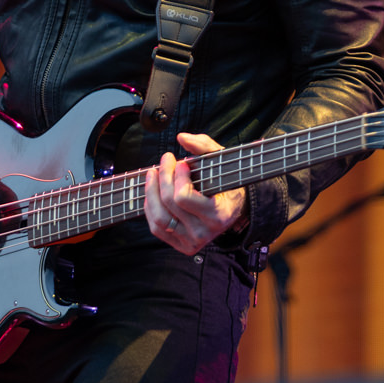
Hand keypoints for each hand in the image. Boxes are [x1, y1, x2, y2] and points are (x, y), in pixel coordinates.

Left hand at [145, 132, 246, 254]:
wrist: (233, 207)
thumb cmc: (226, 181)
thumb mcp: (221, 161)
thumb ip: (204, 146)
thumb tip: (182, 137)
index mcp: (218, 215)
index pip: (183, 197)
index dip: (178, 176)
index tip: (182, 162)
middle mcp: (204, 232)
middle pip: (169, 203)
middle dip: (163, 176)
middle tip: (165, 160)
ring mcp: (192, 241)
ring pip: (159, 218)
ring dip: (151, 192)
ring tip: (153, 174)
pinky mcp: (181, 244)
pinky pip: (156, 228)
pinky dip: (150, 209)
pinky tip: (154, 193)